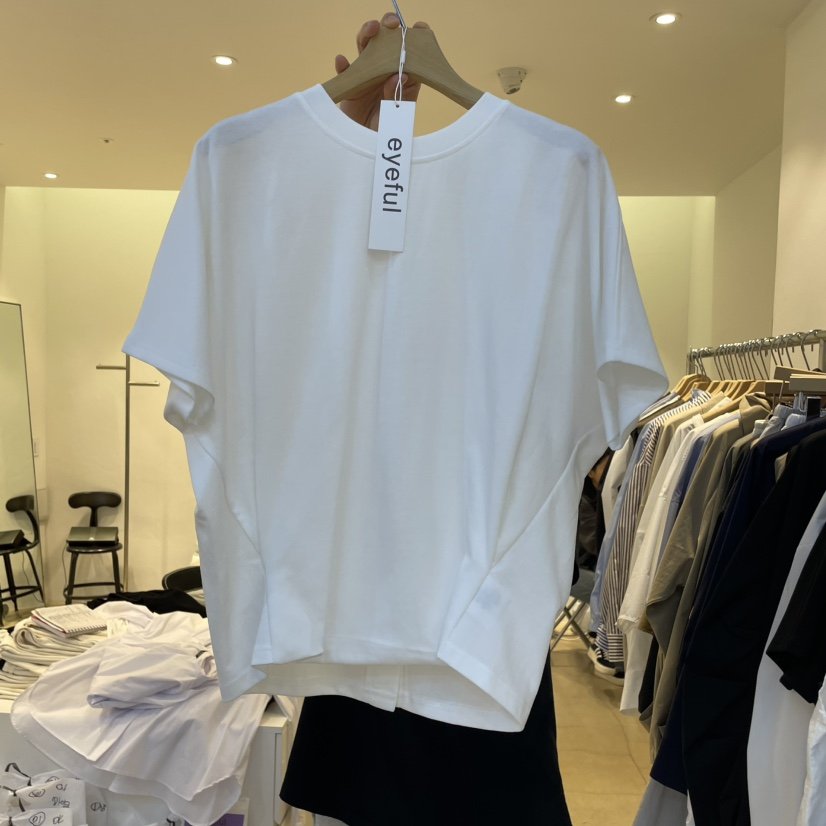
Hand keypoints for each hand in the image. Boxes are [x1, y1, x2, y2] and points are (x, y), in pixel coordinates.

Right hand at [335, 13, 428, 130]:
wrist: (369, 148)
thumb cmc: (388, 131)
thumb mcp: (398, 116)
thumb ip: (398, 96)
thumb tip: (399, 74)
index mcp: (405, 78)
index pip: (411, 54)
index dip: (415, 38)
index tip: (418, 28)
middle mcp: (386, 72)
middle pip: (387, 43)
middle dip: (389, 28)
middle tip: (392, 24)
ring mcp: (368, 76)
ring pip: (367, 49)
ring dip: (367, 35)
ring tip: (371, 29)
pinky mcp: (352, 85)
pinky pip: (345, 72)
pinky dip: (343, 66)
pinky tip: (342, 61)